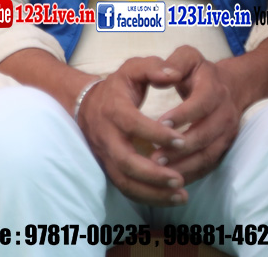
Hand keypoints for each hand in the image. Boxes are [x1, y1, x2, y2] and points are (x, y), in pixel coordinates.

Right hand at [77, 57, 190, 205]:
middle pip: (125, 160)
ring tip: (181, 194)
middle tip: (180, 179)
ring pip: (124, 180)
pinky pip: (125, 188)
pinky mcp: (109, 167)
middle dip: (153, 173)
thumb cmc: (118, 87)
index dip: (156, 134)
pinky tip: (171, 198)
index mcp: (113, 109)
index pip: (132, 124)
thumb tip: (173, 73)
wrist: (86, 103)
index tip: (181, 140)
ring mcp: (106, 154)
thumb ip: (154, 67)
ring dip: (152, 191)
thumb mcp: (132, 69)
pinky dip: (147, 197)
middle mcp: (106, 135)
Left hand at [149, 46, 240, 184]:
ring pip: (209, 155)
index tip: (161, 124)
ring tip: (158, 170)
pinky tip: (168, 178)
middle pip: (206, 135)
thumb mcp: (188, 58)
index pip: (202, 104)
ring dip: (184, 165)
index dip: (183, 115)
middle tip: (153, 157)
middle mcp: (225, 114)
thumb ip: (175, 61)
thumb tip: (167, 73)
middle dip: (180, 148)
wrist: (230, 86)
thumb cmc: (198, 72)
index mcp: (214, 89)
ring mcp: (227, 134)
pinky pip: (208, 166)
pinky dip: (190, 173)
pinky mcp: (223, 148)